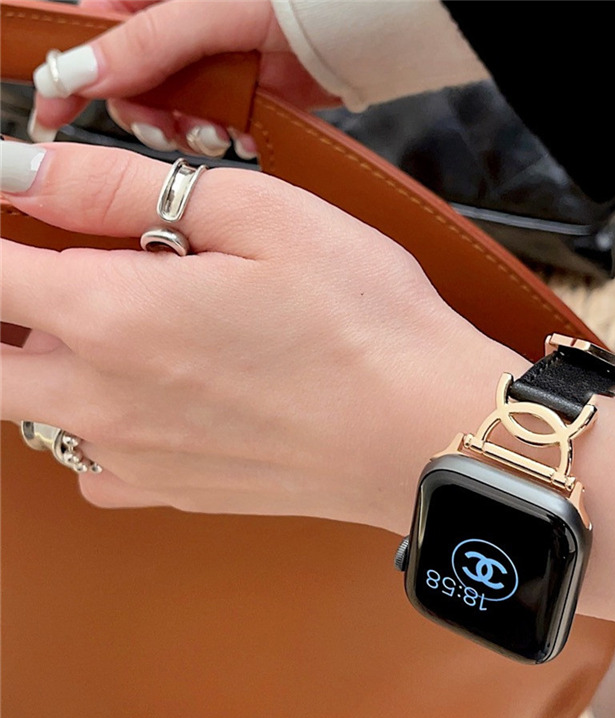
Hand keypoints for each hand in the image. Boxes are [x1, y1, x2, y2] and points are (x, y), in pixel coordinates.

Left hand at [1, 140, 527, 531]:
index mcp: (114, 315)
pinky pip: (90, 468)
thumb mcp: (261, 214)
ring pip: (33, 412)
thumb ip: (126, 189)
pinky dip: (96, 432)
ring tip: (129, 333)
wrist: (423, 433)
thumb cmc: (365, 324)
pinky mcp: (174, 492)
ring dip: (54, 366)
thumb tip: (34, 176)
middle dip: (6, 318)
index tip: (24, 224)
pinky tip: (150, 405)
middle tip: (64, 283)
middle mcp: (104, 398)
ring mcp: (135, 456)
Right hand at [29, 0, 339, 156]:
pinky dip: (222, 136)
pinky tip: (240, 132)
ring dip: (184, 131)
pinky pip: (214, 123)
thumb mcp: (210, 11)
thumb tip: (81, 71)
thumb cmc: (295, 0)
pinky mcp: (242, 92)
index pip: (95, 29)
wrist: (362, 29)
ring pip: (171, 110)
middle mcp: (180, 27)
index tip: (54, 110)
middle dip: (143, 112)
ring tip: (212, 131)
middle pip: (131, 81)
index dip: (71, 70)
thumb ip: (147, 42)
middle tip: (163, 127)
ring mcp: (211, 62)